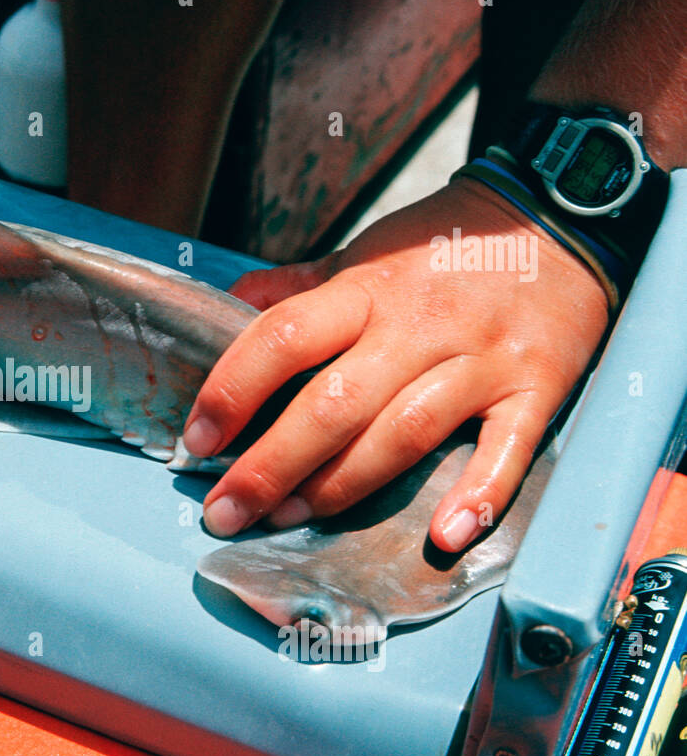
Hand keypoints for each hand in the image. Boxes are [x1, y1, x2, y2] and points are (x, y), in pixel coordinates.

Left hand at [183, 176, 609, 551]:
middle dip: (270, 465)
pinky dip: (480, 496)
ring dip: (341, 487)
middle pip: (333, 404)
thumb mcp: (364, 253)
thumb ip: (298, 288)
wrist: (557, 218)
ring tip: (287, 522)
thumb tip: (229, 306)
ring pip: (403, 433)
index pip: (284, 338)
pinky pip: (508, 450)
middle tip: (226, 512)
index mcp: (366, 289)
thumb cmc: (443, 247)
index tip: (197, 440)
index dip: (234, 391)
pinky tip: (444, 537)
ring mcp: (479, 360)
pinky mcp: (536, 390)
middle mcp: (418, 326)